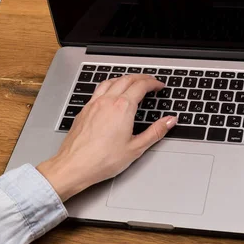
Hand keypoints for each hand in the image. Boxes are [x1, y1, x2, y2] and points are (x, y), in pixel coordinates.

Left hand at [37, 75, 176, 200]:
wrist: (74, 166)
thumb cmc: (102, 160)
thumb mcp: (136, 148)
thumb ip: (156, 131)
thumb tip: (170, 121)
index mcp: (123, 108)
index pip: (141, 86)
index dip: (153, 83)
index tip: (159, 86)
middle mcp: (108, 101)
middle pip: (127, 79)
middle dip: (141, 77)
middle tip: (150, 81)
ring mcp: (94, 104)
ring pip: (112, 81)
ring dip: (125, 78)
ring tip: (133, 82)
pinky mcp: (84, 110)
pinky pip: (99, 89)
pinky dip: (110, 85)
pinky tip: (111, 93)